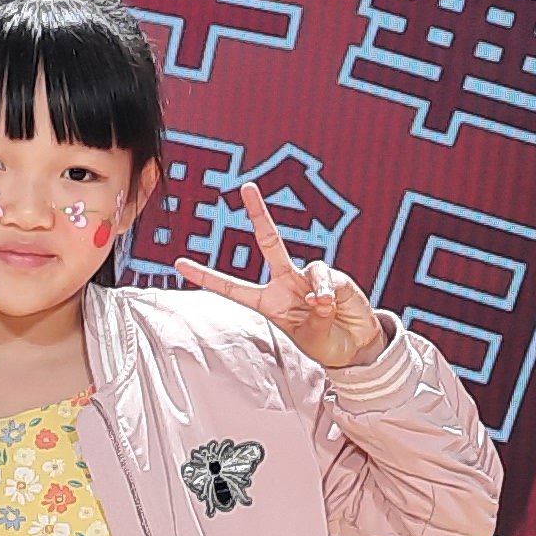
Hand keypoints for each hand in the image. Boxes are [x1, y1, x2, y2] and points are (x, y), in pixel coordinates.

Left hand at [177, 182, 386, 368]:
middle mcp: (286, 283)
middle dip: (259, 214)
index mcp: (268, 302)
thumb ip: (314, 318)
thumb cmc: (327, 345)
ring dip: (316, 289)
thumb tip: (319, 295)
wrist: (357, 347)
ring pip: (307, 266)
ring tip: (323, 308)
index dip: (207, 276)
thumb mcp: (312, 339)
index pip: (232, 288)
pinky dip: (326, 290)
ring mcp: (309, 278)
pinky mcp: (334, 278)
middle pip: (270, 242)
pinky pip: (325, 276)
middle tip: (247, 187)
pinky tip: (330, 303)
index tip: (179, 263)